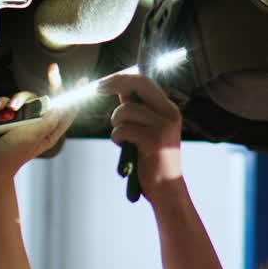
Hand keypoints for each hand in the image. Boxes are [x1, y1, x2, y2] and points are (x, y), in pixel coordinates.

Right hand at [0, 64, 82, 175]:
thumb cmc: (14, 152)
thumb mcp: (35, 135)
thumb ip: (49, 120)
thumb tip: (60, 105)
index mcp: (50, 131)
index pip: (67, 110)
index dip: (75, 95)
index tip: (82, 80)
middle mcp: (38, 123)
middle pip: (45, 98)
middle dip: (44, 88)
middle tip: (53, 70)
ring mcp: (22, 119)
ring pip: (25, 98)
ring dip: (16, 100)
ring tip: (8, 110)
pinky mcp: (7, 117)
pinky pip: (7, 102)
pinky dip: (2, 104)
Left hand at [99, 73, 184, 204]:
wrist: (167, 190)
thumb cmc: (153, 162)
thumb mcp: (148, 130)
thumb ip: (138, 110)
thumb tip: (120, 90)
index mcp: (169, 110)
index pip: (144, 81)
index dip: (121, 78)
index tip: (103, 84)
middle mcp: (170, 114)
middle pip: (138, 84)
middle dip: (114, 83)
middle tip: (97, 89)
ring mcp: (164, 126)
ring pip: (125, 111)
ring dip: (115, 124)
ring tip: (122, 139)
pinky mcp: (155, 140)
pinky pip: (123, 129)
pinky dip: (117, 138)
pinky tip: (125, 148)